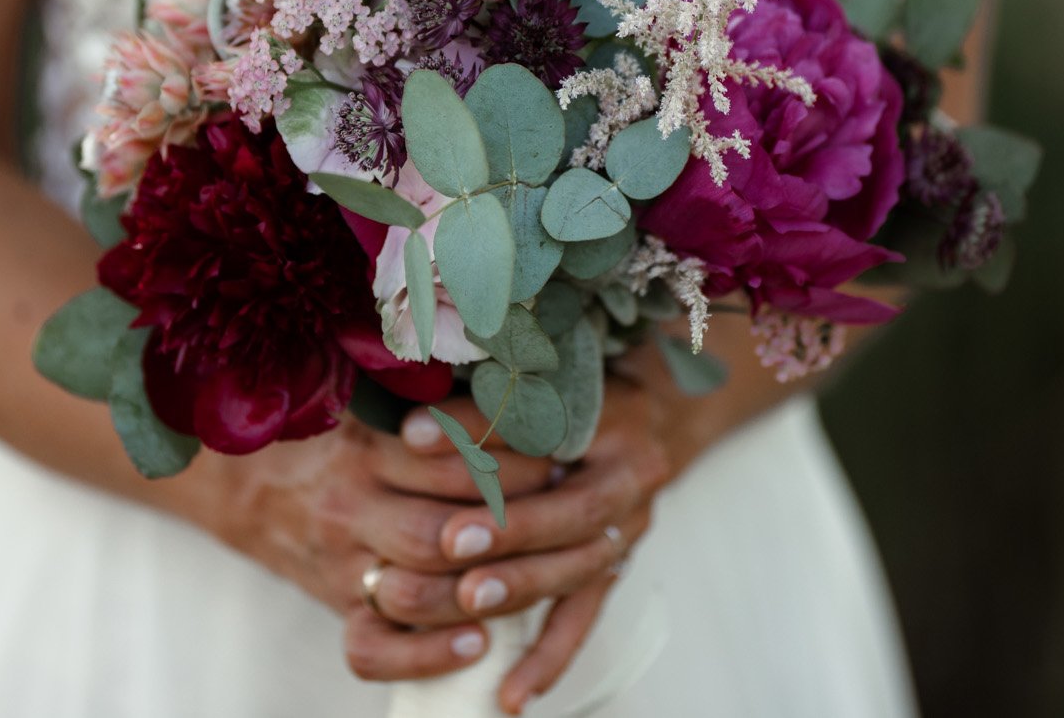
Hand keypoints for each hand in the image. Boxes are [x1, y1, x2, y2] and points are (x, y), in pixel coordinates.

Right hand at [191, 411, 551, 682]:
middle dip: (503, 532)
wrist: (251, 486)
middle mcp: (351, 508)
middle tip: (557, 519)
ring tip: (536, 574)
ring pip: (414, 591)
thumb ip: (423, 386)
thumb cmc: (337, 436)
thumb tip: (502, 351)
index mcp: (365, 449)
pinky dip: (425, 655)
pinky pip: (371, 651)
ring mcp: (343, 565)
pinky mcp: (340, 608)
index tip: (558, 456)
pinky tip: (477, 643)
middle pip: (436, 532)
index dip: (510, 463)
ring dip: (481, 591)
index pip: (447, 461)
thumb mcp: (370, 399)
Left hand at [387, 380, 681, 714]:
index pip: (542, 423)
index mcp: (610, 416)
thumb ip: (486, 398)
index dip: (477, 428)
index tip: (414, 437)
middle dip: (509, 526)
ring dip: (522, 586)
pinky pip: (583, 620)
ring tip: (470, 600)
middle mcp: (628, 475)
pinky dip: (547, 660)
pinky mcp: (615, 569)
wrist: (654, 414)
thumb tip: (408, 423)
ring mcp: (628, 528)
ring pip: (576, 567)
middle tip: (451, 539)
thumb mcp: (541, 378)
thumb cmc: (576, 391)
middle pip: (572, 510)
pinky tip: (510, 695)